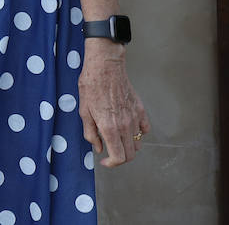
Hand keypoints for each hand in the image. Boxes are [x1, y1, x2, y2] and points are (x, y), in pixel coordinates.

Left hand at [78, 40, 149, 166]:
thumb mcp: (83, 111)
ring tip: (117, 139)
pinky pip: (145, 129)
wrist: (105, 66)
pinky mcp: (140, 109)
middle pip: (131, 154)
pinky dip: (138, 133)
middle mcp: (125, 126)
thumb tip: (98, 148)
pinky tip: (128, 127)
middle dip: (120, 158)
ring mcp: (135, 118)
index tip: (105, 161)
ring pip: (138, 143)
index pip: (119, 158)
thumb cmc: (91, 85)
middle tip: (110, 152)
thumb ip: (91, 133)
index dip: (112, 164)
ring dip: (129, 146)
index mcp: (110, 128)